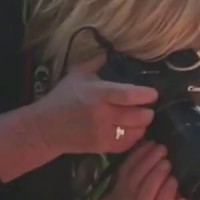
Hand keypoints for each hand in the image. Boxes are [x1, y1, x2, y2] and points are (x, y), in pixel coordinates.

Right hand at [29, 58, 158, 155]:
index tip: (153, 94)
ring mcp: (103, 133)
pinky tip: (131, 131)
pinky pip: (127, 144)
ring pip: (136, 132)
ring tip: (140, 119)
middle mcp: (103, 114)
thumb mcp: (78, 74)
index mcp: (99, 93)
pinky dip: (134, 138)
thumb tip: (113, 52)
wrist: (46, 127)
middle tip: (147, 108)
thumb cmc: (62, 98)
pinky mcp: (102, 147)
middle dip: (148, 112)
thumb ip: (97, 63)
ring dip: (142, 125)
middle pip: (138, 115)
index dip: (146, 94)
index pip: (129, 94)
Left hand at [100, 141, 182, 199]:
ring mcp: (128, 190)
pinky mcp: (121, 177)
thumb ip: (179, 196)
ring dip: (150, 158)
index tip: (175, 178)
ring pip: (138, 173)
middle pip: (148, 187)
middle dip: (159, 171)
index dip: (169, 188)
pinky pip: (129, 163)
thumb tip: (188, 181)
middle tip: (169, 160)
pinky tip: (150, 144)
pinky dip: (139, 152)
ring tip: (161, 148)